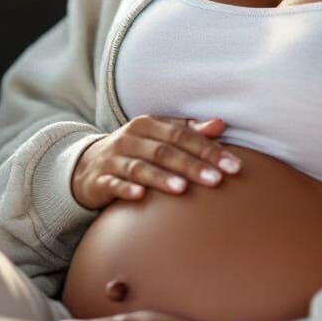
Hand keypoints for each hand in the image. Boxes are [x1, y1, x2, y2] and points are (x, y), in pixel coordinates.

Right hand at [70, 114, 243, 210]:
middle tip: (216, 180)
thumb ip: (189, 132)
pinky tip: (140, 196)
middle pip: (165, 151)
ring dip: (161, 178)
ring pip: (140, 167)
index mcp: (148, 124)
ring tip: (182, 189)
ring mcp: (113, 159)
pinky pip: (113, 184)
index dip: (209, 149)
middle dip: (192, 165)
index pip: (183, 134)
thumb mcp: (159, 137)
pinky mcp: (99, 180)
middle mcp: (130, 138)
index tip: (232, 165)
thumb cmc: (136, 149)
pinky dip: (126, 189)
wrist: (88, 165)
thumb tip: (220, 124)